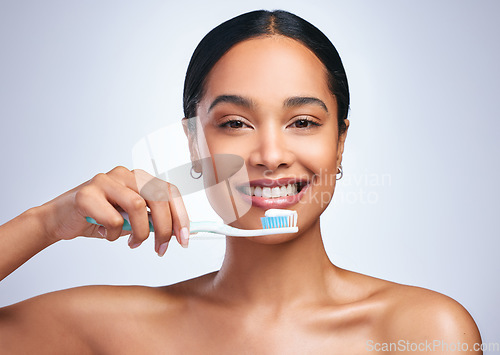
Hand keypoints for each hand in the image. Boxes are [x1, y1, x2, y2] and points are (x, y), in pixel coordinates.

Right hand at [41, 166, 189, 255]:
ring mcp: (105, 180)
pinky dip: (113, 234)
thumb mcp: (133, 220)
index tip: (184, 238)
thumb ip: (153, 221)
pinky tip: (104, 233)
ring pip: (138, 206)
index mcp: (139, 178)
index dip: (181, 215)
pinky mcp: (87, 193)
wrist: (60, 219)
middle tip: (160, 248)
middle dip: (164, 228)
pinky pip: (113, 218)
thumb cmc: (99, 218)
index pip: (169, 191)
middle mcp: (125, 174)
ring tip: (133, 242)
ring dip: (140, 232)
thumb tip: (179, 233)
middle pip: (158, 197)